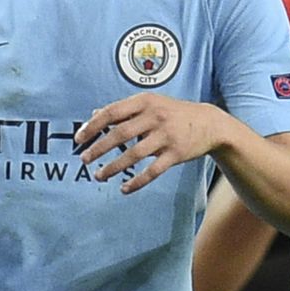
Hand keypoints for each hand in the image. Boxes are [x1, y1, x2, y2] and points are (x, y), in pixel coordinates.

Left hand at [74, 93, 224, 193]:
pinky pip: (152, 171)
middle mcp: (155, 117)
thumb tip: (94, 114)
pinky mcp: (176, 154)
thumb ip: (123, 109)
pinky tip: (124, 188)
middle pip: (120, 134)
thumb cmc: (173, 112)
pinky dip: (137, 181)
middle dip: (99, 148)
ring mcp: (166, 136)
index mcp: (145, 101)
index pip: (112, 112)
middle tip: (85, 159)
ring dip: (113, 167)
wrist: (210, 123)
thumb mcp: (150, 103)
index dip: (93, 126)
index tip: (79, 139)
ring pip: (134, 154)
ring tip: (99, 176)